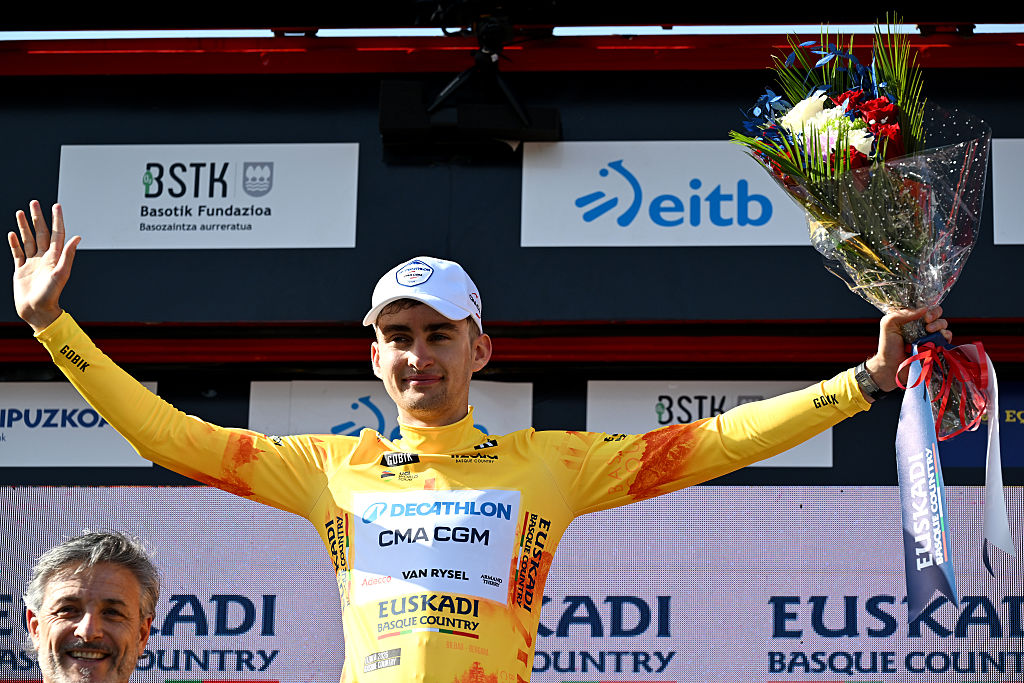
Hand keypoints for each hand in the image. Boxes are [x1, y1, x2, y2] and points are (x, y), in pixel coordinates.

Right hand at [8, 201, 80, 333]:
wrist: (37, 311)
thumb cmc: (51, 295)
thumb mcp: (61, 274)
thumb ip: (68, 255)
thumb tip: (78, 237)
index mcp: (55, 257)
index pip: (56, 234)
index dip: (56, 219)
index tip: (56, 205)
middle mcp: (44, 258)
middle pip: (40, 233)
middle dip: (38, 218)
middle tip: (34, 203)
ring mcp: (32, 263)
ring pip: (28, 240)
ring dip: (24, 226)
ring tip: (20, 213)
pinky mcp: (21, 270)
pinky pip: (17, 253)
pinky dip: (14, 243)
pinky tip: (12, 234)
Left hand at [864, 306, 950, 395]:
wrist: (892, 367)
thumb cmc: (888, 347)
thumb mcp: (888, 324)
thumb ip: (902, 314)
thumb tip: (923, 309)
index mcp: (911, 319)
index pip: (924, 306)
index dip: (927, 306)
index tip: (923, 314)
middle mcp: (922, 326)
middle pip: (936, 313)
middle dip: (935, 314)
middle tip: (927, 321)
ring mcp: (930, 336)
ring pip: (943, 324)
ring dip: (939, 324)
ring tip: (929, 331)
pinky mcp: (936, 346)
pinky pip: (947, 337)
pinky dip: (946, 335)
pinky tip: (939, 337)